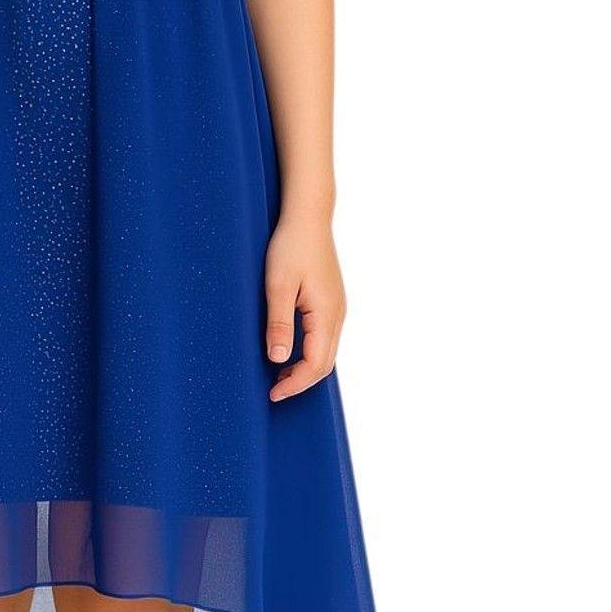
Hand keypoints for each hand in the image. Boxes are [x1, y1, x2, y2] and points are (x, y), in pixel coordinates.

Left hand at [262, 212, 345, 401]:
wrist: (308, 217)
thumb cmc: (290, 246)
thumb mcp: (277, 285)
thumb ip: (279, 323)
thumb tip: (279, 359)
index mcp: (326, 314)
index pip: (316, 364)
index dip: (295, 384)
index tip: (272, 394)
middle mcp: (338, 315)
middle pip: (325, 363)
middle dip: (301, 381)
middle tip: (273, 390)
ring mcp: (337, 308)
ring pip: (327, 351)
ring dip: (305, 368)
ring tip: (278, 375)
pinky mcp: (331, 301)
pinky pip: (325, 337)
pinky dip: (309, 352)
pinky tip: (290, 349)